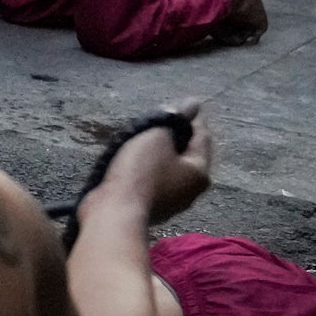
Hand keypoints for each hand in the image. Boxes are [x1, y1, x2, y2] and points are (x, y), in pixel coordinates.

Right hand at [99, 108, 214, 223]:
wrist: (113, 213)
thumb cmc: (139, 172)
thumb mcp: (157, 137)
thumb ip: (174, 119)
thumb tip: (192, 104)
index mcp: (200, 172)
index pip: (201, 136)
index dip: (191, 117)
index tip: (184, 103)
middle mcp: (191, 190)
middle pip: (187, 155)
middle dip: (176, 137)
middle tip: (161, 121)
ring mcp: (172, 203)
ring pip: (170, 170)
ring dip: (161, 155)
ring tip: (144, 140)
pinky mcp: (150, 209)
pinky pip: (154, 182)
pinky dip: (149, 170)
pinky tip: (134, 162)